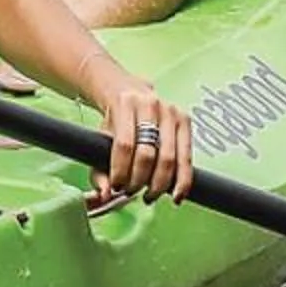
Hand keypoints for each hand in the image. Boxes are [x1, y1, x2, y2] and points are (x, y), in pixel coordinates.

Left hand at [88, 62, 191, 204]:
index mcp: (125, 104)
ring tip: (149, 196)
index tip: (117, 187)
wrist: (129, 91)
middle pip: (148, 154)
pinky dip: (182, 180)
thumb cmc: (115, 119)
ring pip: (169, 158)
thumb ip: (99, 168)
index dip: (120, 171)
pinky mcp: (185, 120)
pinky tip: (176, 194)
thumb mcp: (101, 137)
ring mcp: (171, 112)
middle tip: (132, 192)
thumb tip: (105, 194)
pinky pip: (186, 158)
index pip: (124, 144)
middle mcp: (151, 105)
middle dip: (139, 181)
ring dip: (159, 184)